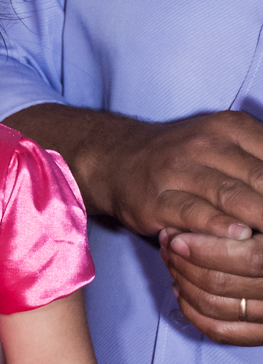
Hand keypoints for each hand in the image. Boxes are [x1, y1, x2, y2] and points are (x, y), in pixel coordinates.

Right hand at [94, 111, 262, 238]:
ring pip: (231, 195)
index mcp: (230, 127)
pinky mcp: (158, 198)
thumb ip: (259, 160)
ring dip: (260, 218)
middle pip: (260, 178)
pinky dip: (219, 227)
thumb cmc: (181, 157)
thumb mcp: (224, 143)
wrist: (116, 159)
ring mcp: (179, 170)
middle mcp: (205, 143)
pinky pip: (194, 213)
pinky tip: (239, 236)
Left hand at [161, 228, 262, 344]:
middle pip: (222, 283)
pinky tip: (181, 290)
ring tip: (171, 262)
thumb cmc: (259, 224)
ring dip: (183, 283)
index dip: (207, 250)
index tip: (177, 239)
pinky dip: (193, 312)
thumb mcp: (257, 216)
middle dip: (184, 264)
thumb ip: (236, 217)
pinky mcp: (261, 334)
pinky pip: (221, 331)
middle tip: (167, 246)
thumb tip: (197, 220)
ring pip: (216, 306)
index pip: (248, 259)